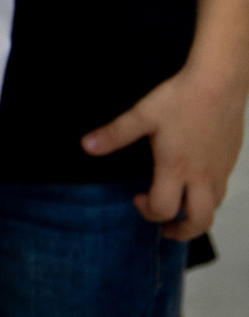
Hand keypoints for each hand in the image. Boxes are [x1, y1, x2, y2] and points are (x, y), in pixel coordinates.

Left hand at [86, 64, 248, 239]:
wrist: (219, 84)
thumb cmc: (180, 100)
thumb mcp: (142, 115)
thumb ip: (115, 134)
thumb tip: (86, 146)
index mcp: (176, 168)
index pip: (165, 209)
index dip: (148, 212)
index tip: (136, 199)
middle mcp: (202, 176)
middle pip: (200, 222)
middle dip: (181, 232)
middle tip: (166, 229)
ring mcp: (219, 170)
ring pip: (214, 208)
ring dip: (196, 216)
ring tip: (180, 209)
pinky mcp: (230, 161)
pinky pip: (222, 190)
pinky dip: (208, 198)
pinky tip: (195, 184)